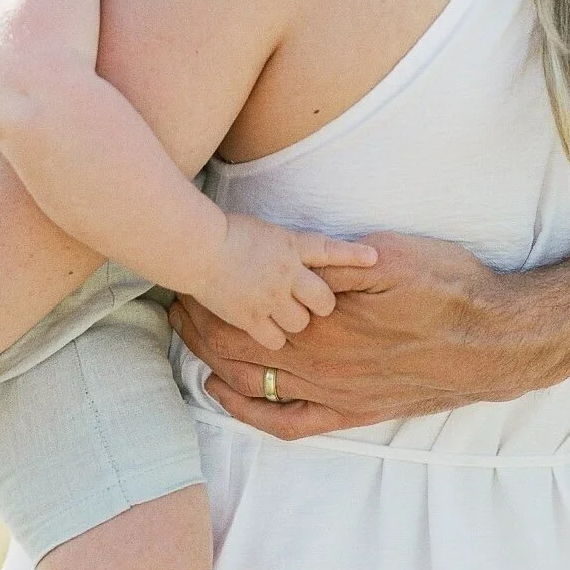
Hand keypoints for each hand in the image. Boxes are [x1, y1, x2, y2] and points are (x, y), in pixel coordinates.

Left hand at [171, 231, 532, 438]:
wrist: (493, 343)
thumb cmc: (449, 289)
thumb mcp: (391, 257)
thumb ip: (336, 263)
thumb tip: (290, 258)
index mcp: (325, 323)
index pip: (247, 310)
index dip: (211, 297)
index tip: (188, 276)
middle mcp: (321, 365)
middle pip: (238, 347)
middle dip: (201, 327)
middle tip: (175, 306)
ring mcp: (333, 394)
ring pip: (253, 382)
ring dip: (213, 361)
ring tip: (187, 339)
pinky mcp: (351, 414)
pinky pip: (286, 422)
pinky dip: (247, 410)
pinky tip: (224, 395)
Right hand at [191, 213, 377, 353]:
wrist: (195, 246)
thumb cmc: (223, 231)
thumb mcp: (266, 229)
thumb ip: (288, 244)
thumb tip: (301, 251)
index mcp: (291, 245)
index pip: (331, 250)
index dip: (354, 255)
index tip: (374, 258)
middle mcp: (286, 273)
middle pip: (323, 301)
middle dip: (320, 305)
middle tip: (310, 305)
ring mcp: (270, 298)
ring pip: (301, 323)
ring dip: (295, 322)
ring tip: (282, 315)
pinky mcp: (250, 318)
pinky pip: (275, 340)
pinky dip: (273, 338)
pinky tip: (266, 329)